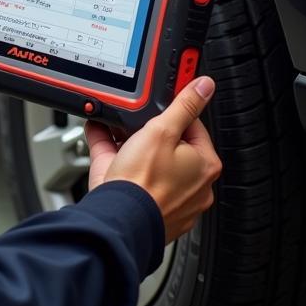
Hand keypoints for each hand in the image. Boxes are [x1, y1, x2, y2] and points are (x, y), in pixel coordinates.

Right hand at [86, 77, 221, 242]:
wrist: (117, 218)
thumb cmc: (143, 182)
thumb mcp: (162, 130)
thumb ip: (183, 106)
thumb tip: (204, 86)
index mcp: (205, 165)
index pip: (193, 127)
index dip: (171, 114)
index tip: (157, 107)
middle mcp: (192, 185)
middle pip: (169, 145)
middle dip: (147, 130)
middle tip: (132, 121)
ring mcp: (169, 198)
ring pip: (148, 160)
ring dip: (128, 143)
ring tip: (112, 130)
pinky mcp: (147, 205)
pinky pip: (132, 174)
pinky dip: (116, 158)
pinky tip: (101, 140)